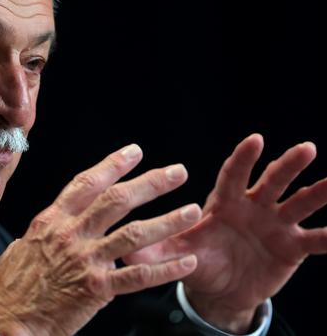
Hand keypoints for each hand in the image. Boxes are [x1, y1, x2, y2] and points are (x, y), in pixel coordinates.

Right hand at [0, 145, 201, 335]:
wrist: (8, 321)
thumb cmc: (11, 287)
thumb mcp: (20, 248)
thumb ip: (40, 234)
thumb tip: (46, 227)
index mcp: (52, 220)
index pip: (87, 183)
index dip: (113, 165)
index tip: (135, 152)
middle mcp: (71, 234)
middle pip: (117, 200)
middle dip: (151, 183)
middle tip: (177, 172)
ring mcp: (85, 260)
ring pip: (134, 234)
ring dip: (168, 221)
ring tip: (192, 211)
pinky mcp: (96, 288)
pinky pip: (138, 276)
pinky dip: (166, 269)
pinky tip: (187, 262)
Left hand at [125, 134, 326, 332]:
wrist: (220, 289)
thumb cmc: (199, 261)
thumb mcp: (179, 254)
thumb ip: (155, 249)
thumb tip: (123, 248)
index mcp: (225, 202)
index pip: (234, 175)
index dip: (244, 158)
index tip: (256, 139)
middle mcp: (254, 207)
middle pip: (272, 181)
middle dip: (288, 165)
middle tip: (307, 148)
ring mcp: (275, 226)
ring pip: (299, 204)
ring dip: (319, 192)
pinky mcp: (292, 248)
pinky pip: (316, 240)